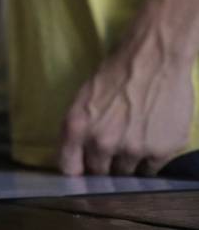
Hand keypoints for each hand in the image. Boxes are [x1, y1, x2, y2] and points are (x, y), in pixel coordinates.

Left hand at [59, 17, 194, 175]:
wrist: (154, 57)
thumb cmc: (115, 72)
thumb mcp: (83, 98)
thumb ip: (79, 129)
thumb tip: (79, 155)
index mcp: (77, 128)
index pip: (69, 168)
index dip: (76, 171)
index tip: (82, 169)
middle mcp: (102, 143)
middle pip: (100, 172)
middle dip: (104, 163)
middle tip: (114, 145)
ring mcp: (133, 150)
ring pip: (127, 172)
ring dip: (129, 160)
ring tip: (135, 137)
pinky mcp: (161, 151)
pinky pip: (152, 168)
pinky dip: (151, 157)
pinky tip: (152, 136)